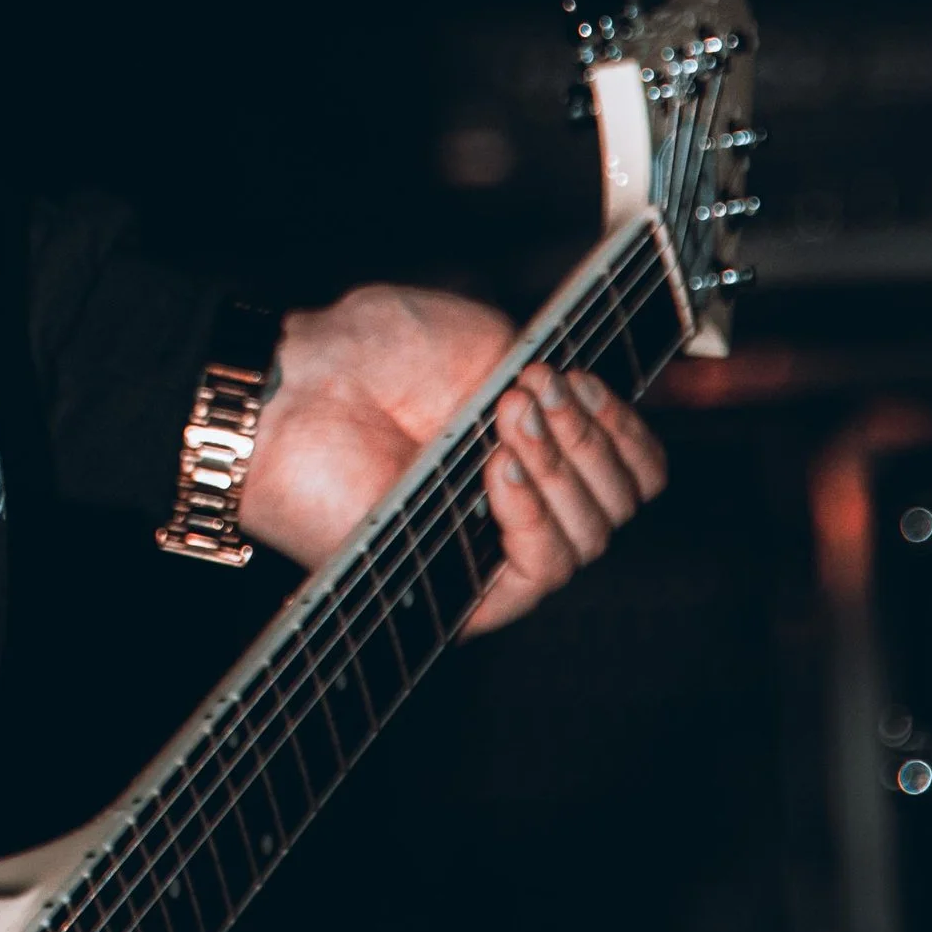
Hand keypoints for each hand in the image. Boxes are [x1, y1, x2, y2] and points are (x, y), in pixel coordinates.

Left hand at [236, 283, 663, 628]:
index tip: (588, 382)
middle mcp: (524, 501)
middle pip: (620, 504)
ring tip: (504, 417)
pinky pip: (542, 569)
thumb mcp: (489, 342)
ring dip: (560, 463)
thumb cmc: (371, 354)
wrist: (299, 388)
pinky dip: (532, 511)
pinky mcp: (464, 590)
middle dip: (591, 436)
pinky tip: (497, 467)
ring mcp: (493, 548)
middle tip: (533, 391)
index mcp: (536, 446)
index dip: (629, 428)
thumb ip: (560, 375)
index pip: (631, 469)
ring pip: (591, 537)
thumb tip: (632, 395)